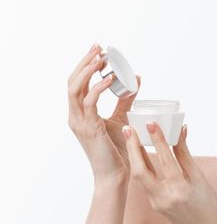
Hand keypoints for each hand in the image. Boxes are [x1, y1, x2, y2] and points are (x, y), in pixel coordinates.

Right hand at [67, 44, 139, 182]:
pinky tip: (110, 78)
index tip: (98, 50)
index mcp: (80, 113)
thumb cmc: (119, 150)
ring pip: (75, 88)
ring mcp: (80, 122)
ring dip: (88, 70)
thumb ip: (126, 100)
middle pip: (72, 81)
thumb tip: (137, 78)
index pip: (76, 83)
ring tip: (102, 58)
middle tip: (98, 47)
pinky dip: (98, 87)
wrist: (116, 176)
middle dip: (84, 61)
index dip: (84, 65)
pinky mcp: (89, 128)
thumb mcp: (123, 119)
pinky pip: (90, 103)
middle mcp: (75, 116)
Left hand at [122, 122, 216, 223]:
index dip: (158, 140)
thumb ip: (186, 155)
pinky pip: (144, 181)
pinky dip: (141, 164)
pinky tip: (139, 151)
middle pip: (141, 171)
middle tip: (128, 128)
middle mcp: (164, 197)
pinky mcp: (153, 203)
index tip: (152, 123)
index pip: (166, 160)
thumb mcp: (199, 178)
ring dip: (133, 155)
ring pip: (139, 176)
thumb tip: (180, 130)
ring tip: (130, 135)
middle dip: (132, 148)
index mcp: (179, 190)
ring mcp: (155, 203)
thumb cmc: (207, 204)